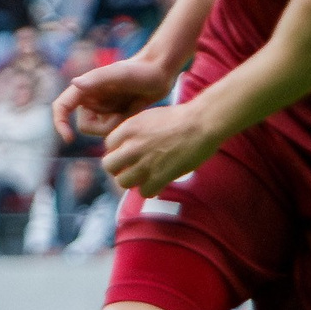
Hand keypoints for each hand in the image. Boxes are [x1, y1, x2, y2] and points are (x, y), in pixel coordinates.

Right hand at [54, 55, 174, 142]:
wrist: (162, 71)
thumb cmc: (142, 70)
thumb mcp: (121, 74)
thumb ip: (97, 79)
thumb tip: (75, 84)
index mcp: (86, 87)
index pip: (62, 106)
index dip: (60, 123)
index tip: (69, 139)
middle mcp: (91, 98)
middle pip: (85, 125)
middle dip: (103, 125)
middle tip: (122, 113)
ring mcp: (103, 107)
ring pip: (100, 130)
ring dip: (115, 125)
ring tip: (131, 109)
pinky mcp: (115, 113)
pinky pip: (113, 129)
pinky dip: (123, 125)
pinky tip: (134, 111)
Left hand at [100, 104, 220, 197]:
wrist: (201, 123)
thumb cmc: (180, 118)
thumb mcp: (149, 117)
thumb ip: (134, 131)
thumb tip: (126, 144)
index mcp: (128, 128)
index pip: (108, 146)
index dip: (118, 151)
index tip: (128, 153)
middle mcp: (132, 146)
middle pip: (109, 166)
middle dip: (120, 168)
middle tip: (132, 168)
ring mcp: (144, 163)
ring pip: (123, 182)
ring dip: (134, 181)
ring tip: (146, 177)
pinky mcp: (158, 177)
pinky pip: (144, 192)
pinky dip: (151, 190)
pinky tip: (159, 183)